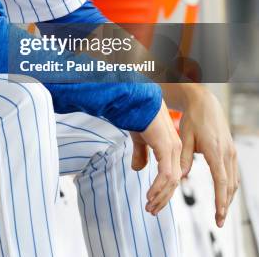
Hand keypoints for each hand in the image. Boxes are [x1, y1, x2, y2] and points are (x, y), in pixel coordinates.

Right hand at [130, 99, 181, 215]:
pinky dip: (158, 187)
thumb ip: (141, 153)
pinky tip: (149, 195)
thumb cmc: (137, 115)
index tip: (152, 202)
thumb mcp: (139, 138)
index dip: (163, 190)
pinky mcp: (166, 148)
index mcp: (170, 146)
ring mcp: (171, 148)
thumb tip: (138, 169)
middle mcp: (174, 148)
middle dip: (163, 198)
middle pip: (173, 181)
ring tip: (149, 206)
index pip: (171, 174)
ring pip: (171, 181)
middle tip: (152, 210)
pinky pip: (165, 175)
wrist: (136, 100)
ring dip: (160, 196)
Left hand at [178, 87, 238, 227]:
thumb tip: (179, 177)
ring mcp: (231, 152)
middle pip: (230, 185)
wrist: (204, 102)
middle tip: (219, 221)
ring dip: (229, 197)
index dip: (220, 199)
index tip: (219, 215)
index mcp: (214, 150)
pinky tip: (225, 194)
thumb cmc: (193, 119)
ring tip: (221, 212)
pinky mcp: (231, 150)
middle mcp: (226, 152)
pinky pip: (233, 173)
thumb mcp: (184, 137)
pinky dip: (230, 186)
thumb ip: (183, 158)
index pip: (220, 181)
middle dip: (226, 204)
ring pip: (233, 180)